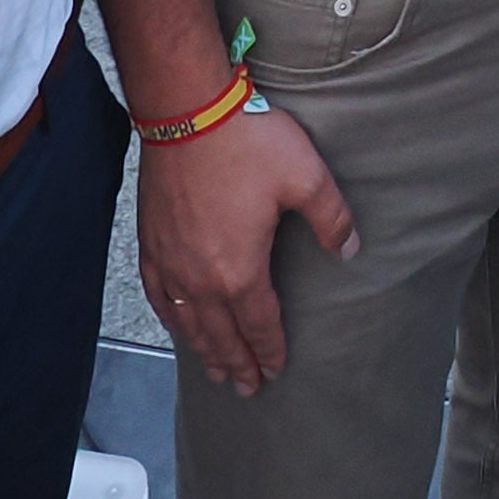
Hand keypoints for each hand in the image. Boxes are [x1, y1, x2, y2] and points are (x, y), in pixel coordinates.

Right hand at [136, 108, 357, 395]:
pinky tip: (177, 323)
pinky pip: (159, 295)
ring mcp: (170, 262)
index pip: (258, 325)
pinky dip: (171, 317)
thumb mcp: (306, 176)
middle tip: (247, 388)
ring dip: (204, 349)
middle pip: (221, 335)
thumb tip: (349, 250)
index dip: (270, 350)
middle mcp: (200, 278)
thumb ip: (331, 217)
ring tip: (215, 370)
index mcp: (239, 271)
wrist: (185, 109)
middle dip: (237, 363)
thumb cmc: (245, 141)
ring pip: (188, 322)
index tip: (277, 370)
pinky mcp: (150, 241)